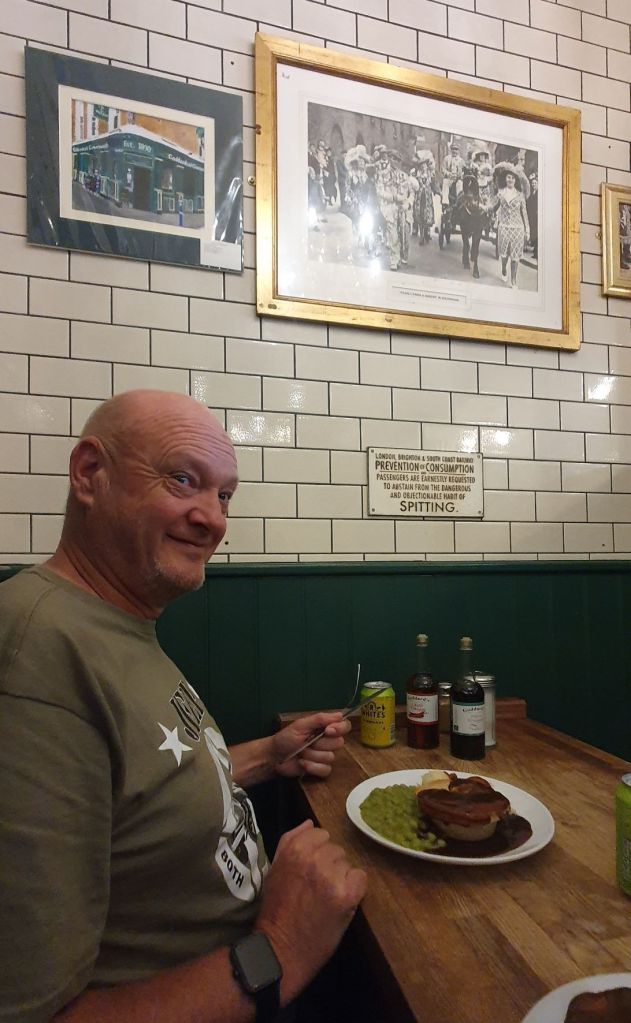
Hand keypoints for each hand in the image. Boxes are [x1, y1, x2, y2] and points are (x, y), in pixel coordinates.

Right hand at [256, 820, 366, 1003]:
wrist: (281, 948)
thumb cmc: (277, 909)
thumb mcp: (275, 869)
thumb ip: (291, 841)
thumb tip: (309, 822)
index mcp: (295, 848)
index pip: (321, 834)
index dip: (318, 853)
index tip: (311, 871)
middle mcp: (314, 856)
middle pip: (336, 849)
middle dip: (330, 865)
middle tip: (318, 888)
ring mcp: (331, 875)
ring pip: (348, 864)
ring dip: (341, 878)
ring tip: (326, 898)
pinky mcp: (346, 894)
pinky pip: (360, 878)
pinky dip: (354, 890)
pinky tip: (341, 903)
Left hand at [272, 712, 350, 778]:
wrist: (274, 757)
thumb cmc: (286, 738)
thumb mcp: (301, 725)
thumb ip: (320, 719)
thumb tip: (340, 714)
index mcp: (324, 728)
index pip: (344, 726)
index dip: (340, 728)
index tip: (328, 730)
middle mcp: (327, 741)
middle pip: (339, 743)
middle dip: (320, 743)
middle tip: (307, 742)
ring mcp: (324, 756)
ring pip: (330, 757)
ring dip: (313, 755)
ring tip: (301, 753)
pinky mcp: (320, 769)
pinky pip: (326, 769)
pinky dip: (313, 766)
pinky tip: (302, 763)